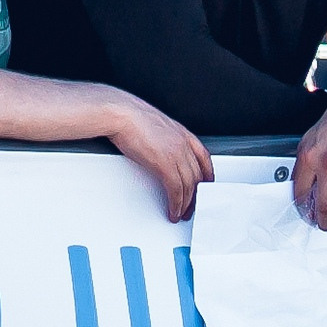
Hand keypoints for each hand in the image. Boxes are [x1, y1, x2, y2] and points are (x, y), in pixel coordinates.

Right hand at [109, 99, 213, 221]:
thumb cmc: (130, 116)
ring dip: (186, 204)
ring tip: (181, 213)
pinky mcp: (165, 164)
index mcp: (182, 133)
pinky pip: (176, 190)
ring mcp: (176, 154)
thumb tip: (162, 151)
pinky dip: (176, 204)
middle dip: (196, 195)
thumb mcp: (156, 126)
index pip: (204, 158)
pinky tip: (173, 210)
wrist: (119, 113)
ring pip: (189, 186)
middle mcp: (183, 144)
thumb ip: (165, 139)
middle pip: (197, 176)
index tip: (205, 185)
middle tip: (191, 206)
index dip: (207, 175)